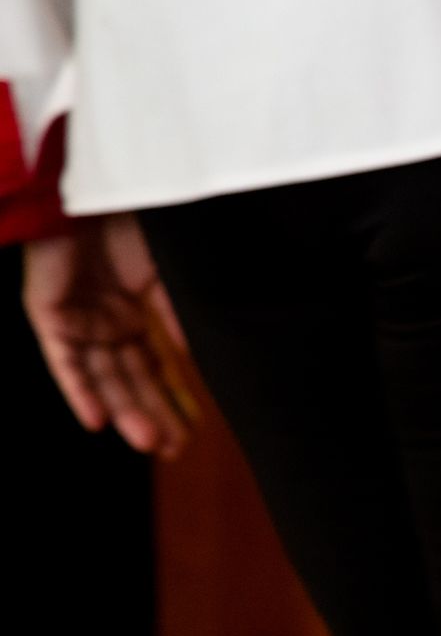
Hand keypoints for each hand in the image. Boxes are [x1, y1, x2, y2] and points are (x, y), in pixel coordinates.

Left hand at [24, 214, 195, 457]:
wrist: (93, 186)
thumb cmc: (136, 220)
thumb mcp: (169, 276)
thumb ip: (176, 320)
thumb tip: (196, 363)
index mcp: (137, 310)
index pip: (157, 366)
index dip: (174, 398)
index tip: (195, 430)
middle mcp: (107, 321)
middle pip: (131, 378)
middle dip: (152, 414)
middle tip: (175, 450)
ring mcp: (79, 319)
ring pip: (103, 376)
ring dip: (125, 410)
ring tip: (149, 443)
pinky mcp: (50, 314)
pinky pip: (64, 362)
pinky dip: (80, 391)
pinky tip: (98, 422)